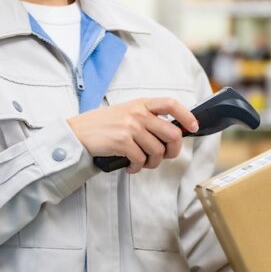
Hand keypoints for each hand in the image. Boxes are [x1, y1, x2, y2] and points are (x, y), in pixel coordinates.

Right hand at [67, 98, 198, 173]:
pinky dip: (137, 167)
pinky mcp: (122, 141)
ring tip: (141, 163)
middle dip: (172, 151)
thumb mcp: (126, 113)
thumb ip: (147, 119)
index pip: (171, 103)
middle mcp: (138, 113)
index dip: (187, 115)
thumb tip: (172, 134)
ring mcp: (131, 126)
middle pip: (172, 134)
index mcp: (141, 103)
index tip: (194, 126)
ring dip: (152, 163)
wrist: (76, 132)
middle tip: (164, 157)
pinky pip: (141, 160)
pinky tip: (129, 166)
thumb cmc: (103, 125)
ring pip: (158, 151)